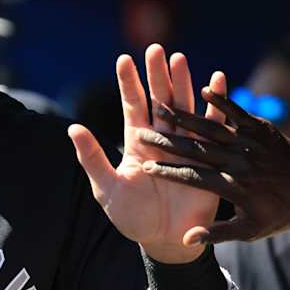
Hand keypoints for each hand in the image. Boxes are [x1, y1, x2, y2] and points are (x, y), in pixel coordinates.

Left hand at [70, 44, 227, 263]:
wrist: (164, 240)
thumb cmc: (131, 216)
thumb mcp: (106, 188)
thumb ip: (92, 158)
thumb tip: (72, 128)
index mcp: (136, 143)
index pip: (132, 106)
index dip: (128, 83)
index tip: (124, 59)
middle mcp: (161, 139)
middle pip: (159, 100)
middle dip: (157, 74)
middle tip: (156, 49)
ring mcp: (185, 146)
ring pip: (184, 108)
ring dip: (183, 83)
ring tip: (181, 59)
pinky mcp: (208, 158)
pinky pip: (213, 127)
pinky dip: (216, 106)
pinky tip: (217, 82)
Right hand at [136, 86, 289, 243]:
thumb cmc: (276, 214)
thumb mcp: (248, 231)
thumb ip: (216, 233)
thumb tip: (186, 239)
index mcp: (232, 187)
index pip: (192, 177)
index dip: (167, 172)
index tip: (145, 166)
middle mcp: (239, 163)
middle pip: (195, 149)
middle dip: (167, 140)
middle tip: (143, 132)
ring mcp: (250, 144)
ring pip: (211, 127)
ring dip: (185, 116)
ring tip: (162, 106)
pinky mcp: (261, 129)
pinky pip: (238, 113)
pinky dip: (222, 101)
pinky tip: (204, 89)